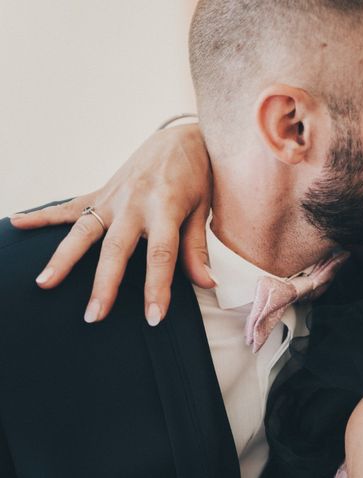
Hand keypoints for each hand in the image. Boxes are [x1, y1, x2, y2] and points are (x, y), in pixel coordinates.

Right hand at [10, 124, 214, 325]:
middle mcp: (135, 202)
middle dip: (104, 284)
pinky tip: (17, 223)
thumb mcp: (204, 208)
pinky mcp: (102, 191)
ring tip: (44, 283)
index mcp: (166, 206)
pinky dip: (43, 216)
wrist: (182, 138)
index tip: (153, 317)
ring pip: (84, 229)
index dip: (157, 288)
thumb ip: (197, 247)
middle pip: (116, 248)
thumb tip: (207, 284)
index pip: (161, 254)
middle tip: (93, 315)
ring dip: (64, 258)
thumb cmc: (197, 175)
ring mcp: (114, 196)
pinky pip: (70, 206)